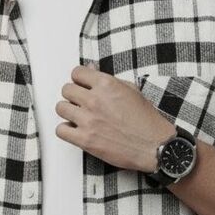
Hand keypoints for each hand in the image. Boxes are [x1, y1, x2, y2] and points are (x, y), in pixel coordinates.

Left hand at [55, 65, 176, 171]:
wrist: (154, 146)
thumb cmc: (146, 121)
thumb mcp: (131, 91)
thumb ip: (108, 79)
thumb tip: (91, 69)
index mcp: (107, 85)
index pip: (77, 73)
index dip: (79, 79)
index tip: (82, 85)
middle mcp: (95, 101)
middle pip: (66, 90)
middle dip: (73, 95)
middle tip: (80, 102)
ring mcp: (89, 120)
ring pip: (60, 108)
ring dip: (68, 111)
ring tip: (77, 116)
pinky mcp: (85, 140)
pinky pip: (61, 130)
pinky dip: (66, 130)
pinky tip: (75, 130)